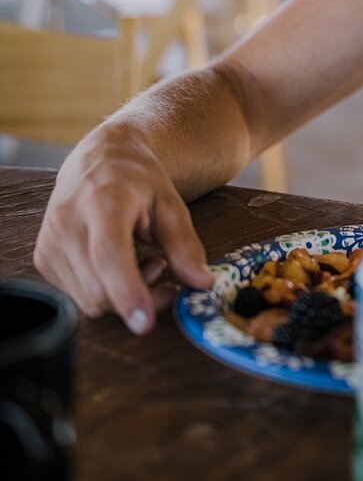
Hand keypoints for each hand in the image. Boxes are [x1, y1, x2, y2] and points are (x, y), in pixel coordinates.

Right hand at [33, 123, 212, 334]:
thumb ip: (184, 244)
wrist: (99, 157)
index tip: (144, 323)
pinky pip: (77, 295)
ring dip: (121, 295)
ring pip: (89, 300)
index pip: (109, 256)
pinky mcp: (44, 257)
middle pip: (100, 289)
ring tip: (141, 260)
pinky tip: (117, 265)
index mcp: (103, 201)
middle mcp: (68, 222)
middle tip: (163, 271)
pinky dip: (103, 290)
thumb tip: (201, 283)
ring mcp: (50, 242)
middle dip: (138, 296)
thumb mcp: (170, 202)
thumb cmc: (137, 178)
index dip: (127, 292)